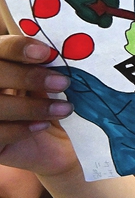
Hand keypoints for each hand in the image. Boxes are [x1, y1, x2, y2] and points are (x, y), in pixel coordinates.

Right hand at [0, 36, 79, 176]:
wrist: (54, 150)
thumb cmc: (51, 106)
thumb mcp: (48, 84)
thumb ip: (45, 69)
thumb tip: (59, 54)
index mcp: (1, 64)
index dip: (17, 48)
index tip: (45, 53)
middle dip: (27, 77)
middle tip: (62, 83)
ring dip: (31, 107)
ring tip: (64, 109)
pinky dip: (19, 129)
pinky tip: (42, 126)